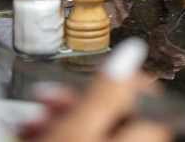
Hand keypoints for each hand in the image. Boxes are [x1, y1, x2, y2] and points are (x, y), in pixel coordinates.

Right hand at [28, 75, 170, 141]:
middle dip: (78, 102)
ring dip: (60, 120)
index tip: (91, 76)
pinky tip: (33, 136)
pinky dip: (57, 138)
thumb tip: (131, 52)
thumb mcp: (75, 130)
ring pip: (93, 132)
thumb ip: (106, 91)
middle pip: (117, 116)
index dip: (120, 80)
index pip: (151, 98)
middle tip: (50, 100)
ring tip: (33, 125)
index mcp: (145, 140)